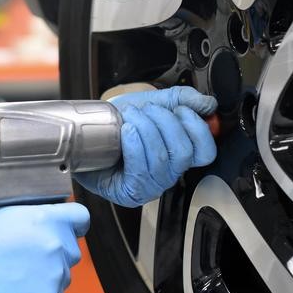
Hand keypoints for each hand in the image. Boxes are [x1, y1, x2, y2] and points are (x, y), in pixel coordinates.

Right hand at [0, 203, 90, 292]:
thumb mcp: (2, 213)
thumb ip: (31, 215)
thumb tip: (38, 218)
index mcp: (47, 218)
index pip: (80, 217)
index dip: (72, 223)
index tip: (65, 229)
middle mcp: (56, 245)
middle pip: (71, 249)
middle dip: (54, 253)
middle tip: (28, 257)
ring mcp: (55, 274)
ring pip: (62, 275)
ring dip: (46, 276)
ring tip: (18, 275)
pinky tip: (18, 291)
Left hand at [74, 86, 217, 207]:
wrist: (84, 134)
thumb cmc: (116, 124)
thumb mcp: (151, 104)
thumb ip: (181, 100)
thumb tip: (208, 104)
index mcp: (177, 155)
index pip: (206, 151)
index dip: (198, 128)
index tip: (180, 110)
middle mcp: (168, 174)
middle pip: (184, 153)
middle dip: (166, 123)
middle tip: (147, 110)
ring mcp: (150, 186)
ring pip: (162, 159)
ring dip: (146, 130)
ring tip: (131, 117)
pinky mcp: (129, 192)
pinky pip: (141, 170)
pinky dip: (135, 145)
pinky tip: (126, 132)